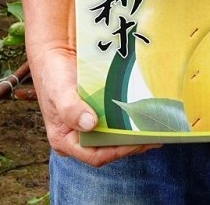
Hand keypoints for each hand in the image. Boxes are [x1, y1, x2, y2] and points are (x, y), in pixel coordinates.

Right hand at [28, 41, 157, 165]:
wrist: (56, 53)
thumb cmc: (52, 75)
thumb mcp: (58, 91)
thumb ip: (70, 109)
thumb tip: (90, 124)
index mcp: (66, 140)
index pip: (96, 156)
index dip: (118, 151)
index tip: (137, 142)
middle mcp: (80, 136)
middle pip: (110, 147)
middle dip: (132, 144)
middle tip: (155, 136)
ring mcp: (91, 124)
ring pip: (116, 135)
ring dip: (135, 132)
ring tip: (156, 127)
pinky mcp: (101, 110)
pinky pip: (118, 119)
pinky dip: (132, 117)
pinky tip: (146, 112)